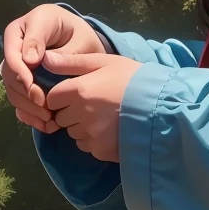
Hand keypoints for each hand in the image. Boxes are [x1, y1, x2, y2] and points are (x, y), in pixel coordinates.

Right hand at [0, 4, 107, 131]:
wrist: (80, 39)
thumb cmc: (80, 35)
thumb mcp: (78, 36)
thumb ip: (58, 48)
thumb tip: (30, 60)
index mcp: (25, 29)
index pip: (13, 52)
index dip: (20, 72)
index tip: (34, 88)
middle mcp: (14, 46)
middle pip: (9, 73)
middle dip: (25, 94)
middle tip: (45, 108)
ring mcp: (15, 63)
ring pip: (11, 88)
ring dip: (27, 107)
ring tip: (48, 120)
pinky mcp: (20, 79)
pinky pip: (17, 98)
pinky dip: (28, 114)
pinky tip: (44, 124)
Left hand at [41, 47, 141, 163]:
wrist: (164, 106)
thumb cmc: (134, 79)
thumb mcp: (104, 62)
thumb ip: (72, 62)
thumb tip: (44, 59)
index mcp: (78, 90)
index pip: (52, 99)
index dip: (61, 97)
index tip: (74, 94)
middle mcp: (80, 114)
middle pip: (61, 118)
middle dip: (71, 112)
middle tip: (94, 105)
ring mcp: (91, 135)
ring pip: (73, 133)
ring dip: (81, 127)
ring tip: (104, 118)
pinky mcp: (102, 151)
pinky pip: (87, 146)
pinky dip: (94, 141)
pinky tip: (110, 130)